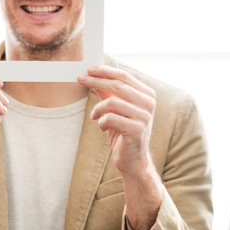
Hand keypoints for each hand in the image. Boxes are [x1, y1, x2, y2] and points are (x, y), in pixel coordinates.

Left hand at [81, 66, 156, 182]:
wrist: (133, 159)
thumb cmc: (124, 132)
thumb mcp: (116, 109)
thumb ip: (108, 92)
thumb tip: (93, 75)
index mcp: (147, 95)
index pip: (124, 76)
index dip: (105, 71)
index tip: (89, 70)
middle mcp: (149, 103)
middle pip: (118, 85)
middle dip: (96, 81)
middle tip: (80, 79)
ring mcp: (144, 117)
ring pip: (112, 102)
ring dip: (97, 108)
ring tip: (94, 115)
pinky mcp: (136, 130)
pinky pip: (110, 118)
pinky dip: (101, 122)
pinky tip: (102, 126)